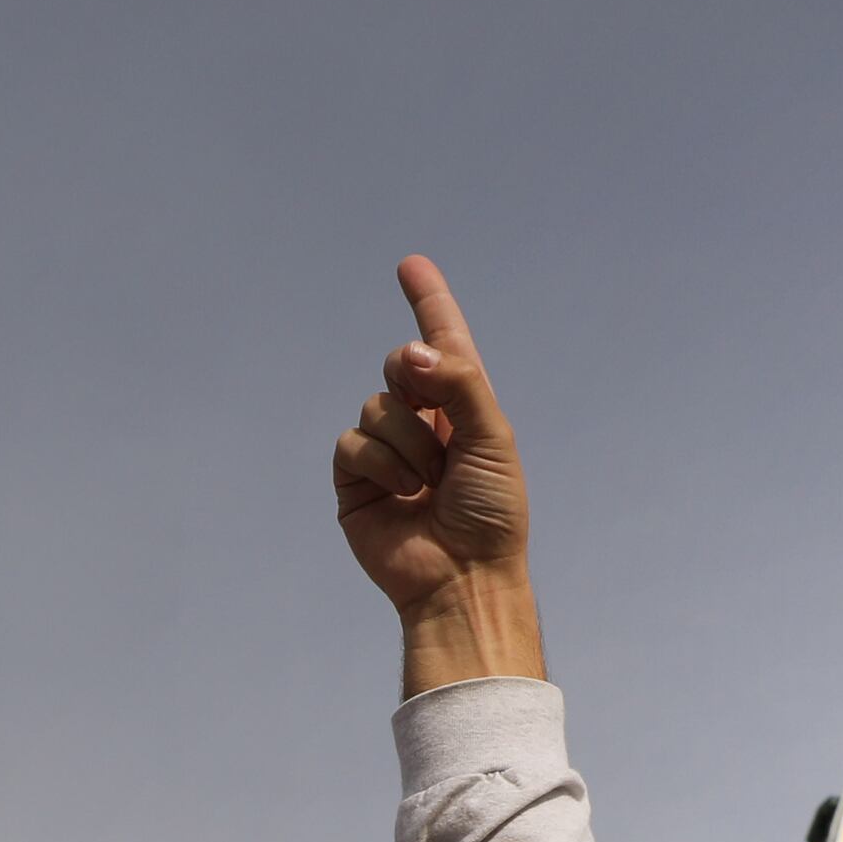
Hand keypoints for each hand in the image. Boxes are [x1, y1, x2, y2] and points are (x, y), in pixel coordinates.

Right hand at [332, 257, 542, 692]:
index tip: (410, 264)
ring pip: (375, 407)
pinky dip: (380, 466)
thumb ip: (458, 384)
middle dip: (417, 385)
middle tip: (441, 427)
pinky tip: (401, 496)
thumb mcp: (491, 438)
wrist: (462, 576)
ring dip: (408, 445)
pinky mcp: (355, 481)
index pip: (443, 342)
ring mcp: (385, 451)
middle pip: (399, 365)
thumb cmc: (491, 512)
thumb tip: (409, 352)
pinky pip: (352, 444)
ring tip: (429, 485)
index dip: (427, 302)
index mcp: (462, 406)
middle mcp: (421, 421)